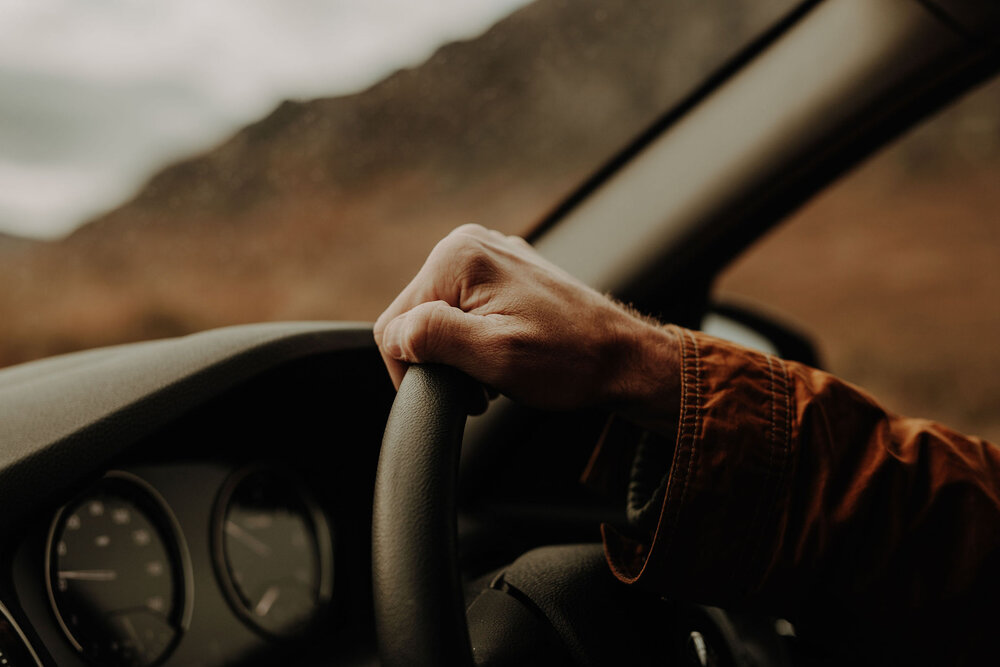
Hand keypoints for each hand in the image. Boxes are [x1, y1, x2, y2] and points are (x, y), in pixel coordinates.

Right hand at [374, 224, 679, 418]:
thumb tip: (394, 334)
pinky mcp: (504, 272)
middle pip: (416, 316)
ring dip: (458, 352)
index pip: (395, 323)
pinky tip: (505, 354)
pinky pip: (464, 309)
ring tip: (497, 373)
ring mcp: (489, 255)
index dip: (414, 367)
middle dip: (440, 358)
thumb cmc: (569, 361)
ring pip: (439, 316)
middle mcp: (469, 243)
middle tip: (482, 384)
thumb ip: (433, 336)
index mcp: (458, 256)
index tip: (456, 389)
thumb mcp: (494, 355)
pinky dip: (476, 339)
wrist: (624, 359)